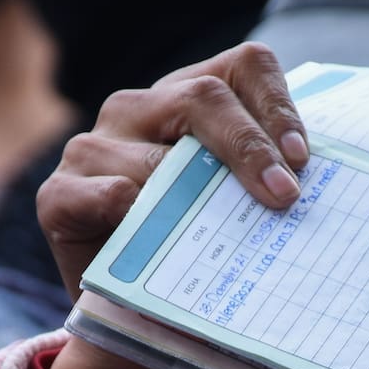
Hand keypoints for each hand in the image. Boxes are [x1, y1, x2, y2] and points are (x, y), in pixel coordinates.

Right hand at [38, 41, 308, 300]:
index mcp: (191, 97)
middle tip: (283, 196)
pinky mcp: (61, 194)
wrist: (133, 301)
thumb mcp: (236, 201)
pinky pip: (105, 196)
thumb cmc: (198, 242)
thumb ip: (264, 182)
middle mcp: (141, 108)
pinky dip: (138, 217)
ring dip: (201, 198)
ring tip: (230, 239)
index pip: (245, 67)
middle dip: (251, 148)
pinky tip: (160, 245)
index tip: (301, 160)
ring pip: (158, 158)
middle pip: (204, 98)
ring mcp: (95, 147)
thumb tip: (307, 192)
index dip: (277, 106)